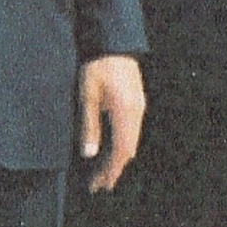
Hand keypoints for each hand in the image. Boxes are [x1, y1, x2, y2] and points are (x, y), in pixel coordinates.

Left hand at [79, 55, 146, 191]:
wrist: (113, 40)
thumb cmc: (98, 66)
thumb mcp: (87, 96)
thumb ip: (89, 126)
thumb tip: (89, 154)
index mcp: (126, 113)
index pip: (121, 151)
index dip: (110, 171)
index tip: (98, 186)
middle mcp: (137, 112)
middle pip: (128, 149)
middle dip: (114, 169)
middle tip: (99, 184)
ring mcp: (138, 105)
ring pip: (131, 140)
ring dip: (118, 157)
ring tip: (103, 171)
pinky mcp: (136, 100)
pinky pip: (132, 130)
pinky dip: (121, 144)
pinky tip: (110, 148)